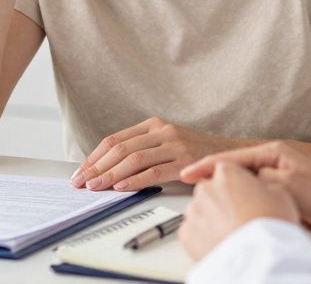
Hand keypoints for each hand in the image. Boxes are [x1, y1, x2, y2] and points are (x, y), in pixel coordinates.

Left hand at [70, 117, 241, 191]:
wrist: (230, 154)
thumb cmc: (193, 153)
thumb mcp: (165, 144)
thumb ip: (141, 151)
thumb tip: (105, 171)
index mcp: (152, 124)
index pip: (114, 140)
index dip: (94, 157)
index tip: (80, 171)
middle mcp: (162, 131)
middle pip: (120, 149)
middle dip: (97, 167)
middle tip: (81, 182)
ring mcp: (174, 144)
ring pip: (133, 159)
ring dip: (110, 175)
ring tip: (95, 187)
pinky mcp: (185, 160)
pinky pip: (154, 172)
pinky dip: (134, 180)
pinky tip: (120, 187)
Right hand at [179, 141, 310, 234]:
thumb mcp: (287, 183)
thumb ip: (260, 177)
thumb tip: (240, 180)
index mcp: (274, 152)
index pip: (232, 157)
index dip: (207, 165)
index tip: (187, 173)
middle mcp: (274, 162)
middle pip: (234, 168)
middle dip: (213, 177)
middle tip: (191, 186)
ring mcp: (277, 177)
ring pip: (243, 183)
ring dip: (228, 190)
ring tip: (208, 199)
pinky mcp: (282, 193)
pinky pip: (254, 194)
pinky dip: (242, 200)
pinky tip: (233, 208)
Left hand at [179, 161, 299, 261]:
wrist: (257, 259)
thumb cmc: (270, 226)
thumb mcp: (281, 195)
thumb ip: (264, 185)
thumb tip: (261, 189)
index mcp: (227, 173)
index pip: (226, 169)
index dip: (237, 182)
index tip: (242, 193)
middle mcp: (206, 188)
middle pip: (211, 190)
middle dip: (222, 201)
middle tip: (240, 218)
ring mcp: (194, 211)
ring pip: (201, 211)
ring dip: (212, 219)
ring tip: (232, 234)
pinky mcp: (186, 234)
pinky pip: (194, 232)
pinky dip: (204, 237)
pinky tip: (221, 244)